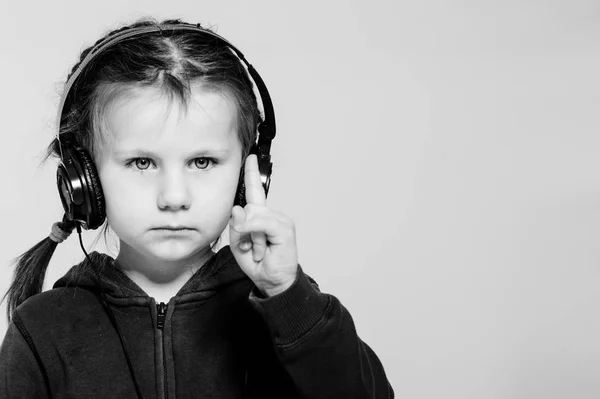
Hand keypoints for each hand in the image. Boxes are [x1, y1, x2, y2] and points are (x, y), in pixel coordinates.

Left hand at [229, 154, 298, 296]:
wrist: (274, 281)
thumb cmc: (258, 263)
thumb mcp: (238, 244)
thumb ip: (235, 226)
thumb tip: (238, 209)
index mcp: (260, 216)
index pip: (254, 190)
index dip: (252, 174)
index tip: (250, 157)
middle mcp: (271, 214)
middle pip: (248, 207)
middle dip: (242, 230)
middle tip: (250, 248)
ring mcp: (279, 220)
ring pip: (254, 215)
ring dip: (250, 238)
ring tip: (258, 251)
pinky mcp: (284, 228)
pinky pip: (262, 222)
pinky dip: (255, 234)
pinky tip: (260, 248)